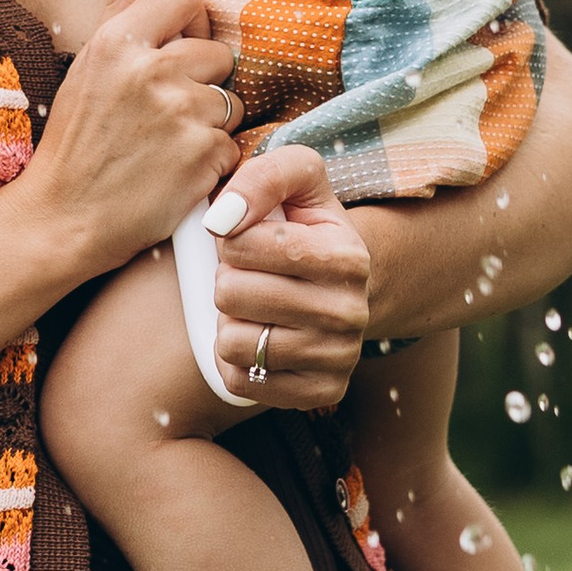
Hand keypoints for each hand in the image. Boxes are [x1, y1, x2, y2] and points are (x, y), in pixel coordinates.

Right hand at [27, 0, 239, 267]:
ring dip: (208, 122)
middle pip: (217, 52)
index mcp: (119, 42)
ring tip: (167, 144)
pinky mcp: (203, 158)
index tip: (174, 47)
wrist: (66, 217)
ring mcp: (181, 116)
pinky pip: (232, 143)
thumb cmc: (76, 140)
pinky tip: (176, 171)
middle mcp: (152, 72)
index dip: (187, 23)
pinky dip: (211, 160)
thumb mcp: (89, 63)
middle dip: (200, 81)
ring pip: (229, 100)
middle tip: (163, 111)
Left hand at [201, 143, 370, 410]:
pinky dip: (235, 358)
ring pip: (231, 342)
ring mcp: (338, 359)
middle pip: (231, 293)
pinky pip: (240, 381)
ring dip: (228, 319)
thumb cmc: (304, 224)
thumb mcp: (296, 178)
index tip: (246, 237)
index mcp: (348, 257)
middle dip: (227, 278)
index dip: (229, 238)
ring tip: (253, 305)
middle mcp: (351, 313)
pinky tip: (258, 336)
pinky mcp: (320, 393)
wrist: (340, 283)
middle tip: (248, 274)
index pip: (243, 245)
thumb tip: (220, 220)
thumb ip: (262, 177)